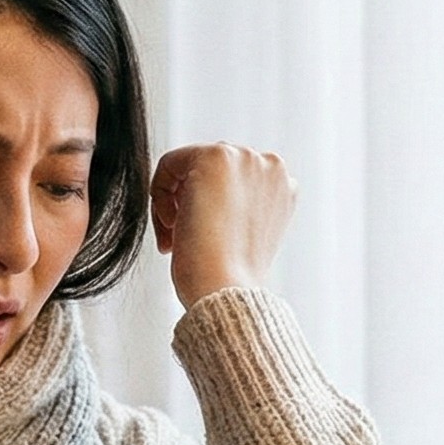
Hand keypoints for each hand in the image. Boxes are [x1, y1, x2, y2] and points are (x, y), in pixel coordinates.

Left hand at [149, 143, 295, 305]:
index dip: (212, 211)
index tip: (202, 240)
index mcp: (284, 187)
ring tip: (175, 237)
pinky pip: (169, 164)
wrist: (227, 287)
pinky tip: (173, 225)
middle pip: (210, 170)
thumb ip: (238, 205)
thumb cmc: (231, 276)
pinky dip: (159, 195)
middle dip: (190, 203)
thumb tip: (209, 194)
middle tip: (183, 241)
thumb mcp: (246, 234)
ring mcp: (246, 158)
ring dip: (175, 202)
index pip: (233, 182)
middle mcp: (271, 166)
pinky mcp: (215, 157)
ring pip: (188, 167)